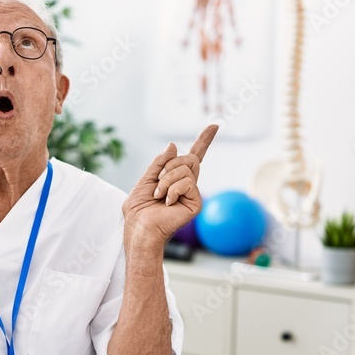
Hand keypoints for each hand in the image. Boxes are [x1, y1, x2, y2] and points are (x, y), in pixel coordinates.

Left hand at [122, 124, 217, 250]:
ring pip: (186, 169)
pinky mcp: (196, 203)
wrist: (140, 228)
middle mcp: (187, 185)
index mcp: (176, 179)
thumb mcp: (145, 180)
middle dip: (169, 166)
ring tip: (159, 196)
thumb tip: (173, 145)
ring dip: (166, 180)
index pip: (193, 157)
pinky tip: (168, 203)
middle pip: (190, 158)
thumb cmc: (139, 210)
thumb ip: (159, 163)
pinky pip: (188, 182)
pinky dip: (173, 189)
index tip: (214, 126)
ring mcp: (192, 194)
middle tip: (157, 184)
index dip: (204, 141)